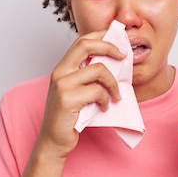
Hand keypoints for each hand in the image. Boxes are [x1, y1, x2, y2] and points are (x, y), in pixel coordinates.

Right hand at [36, 29, 126, 158]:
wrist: (54, 141)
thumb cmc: (70, 117)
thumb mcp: (78, 91)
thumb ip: (89, 77)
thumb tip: (115, 63)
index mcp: (62, 68)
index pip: (81, 41)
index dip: (100, 35)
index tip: (118, 37)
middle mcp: (60, 72)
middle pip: (86, 45)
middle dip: (109, 46)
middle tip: (123, 56)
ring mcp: (62, 84)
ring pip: (98, 70)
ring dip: (113, 83)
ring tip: (116, 95)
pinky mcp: (67, 99)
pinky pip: (97, 91)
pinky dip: (106, 99)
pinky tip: (104, 107)